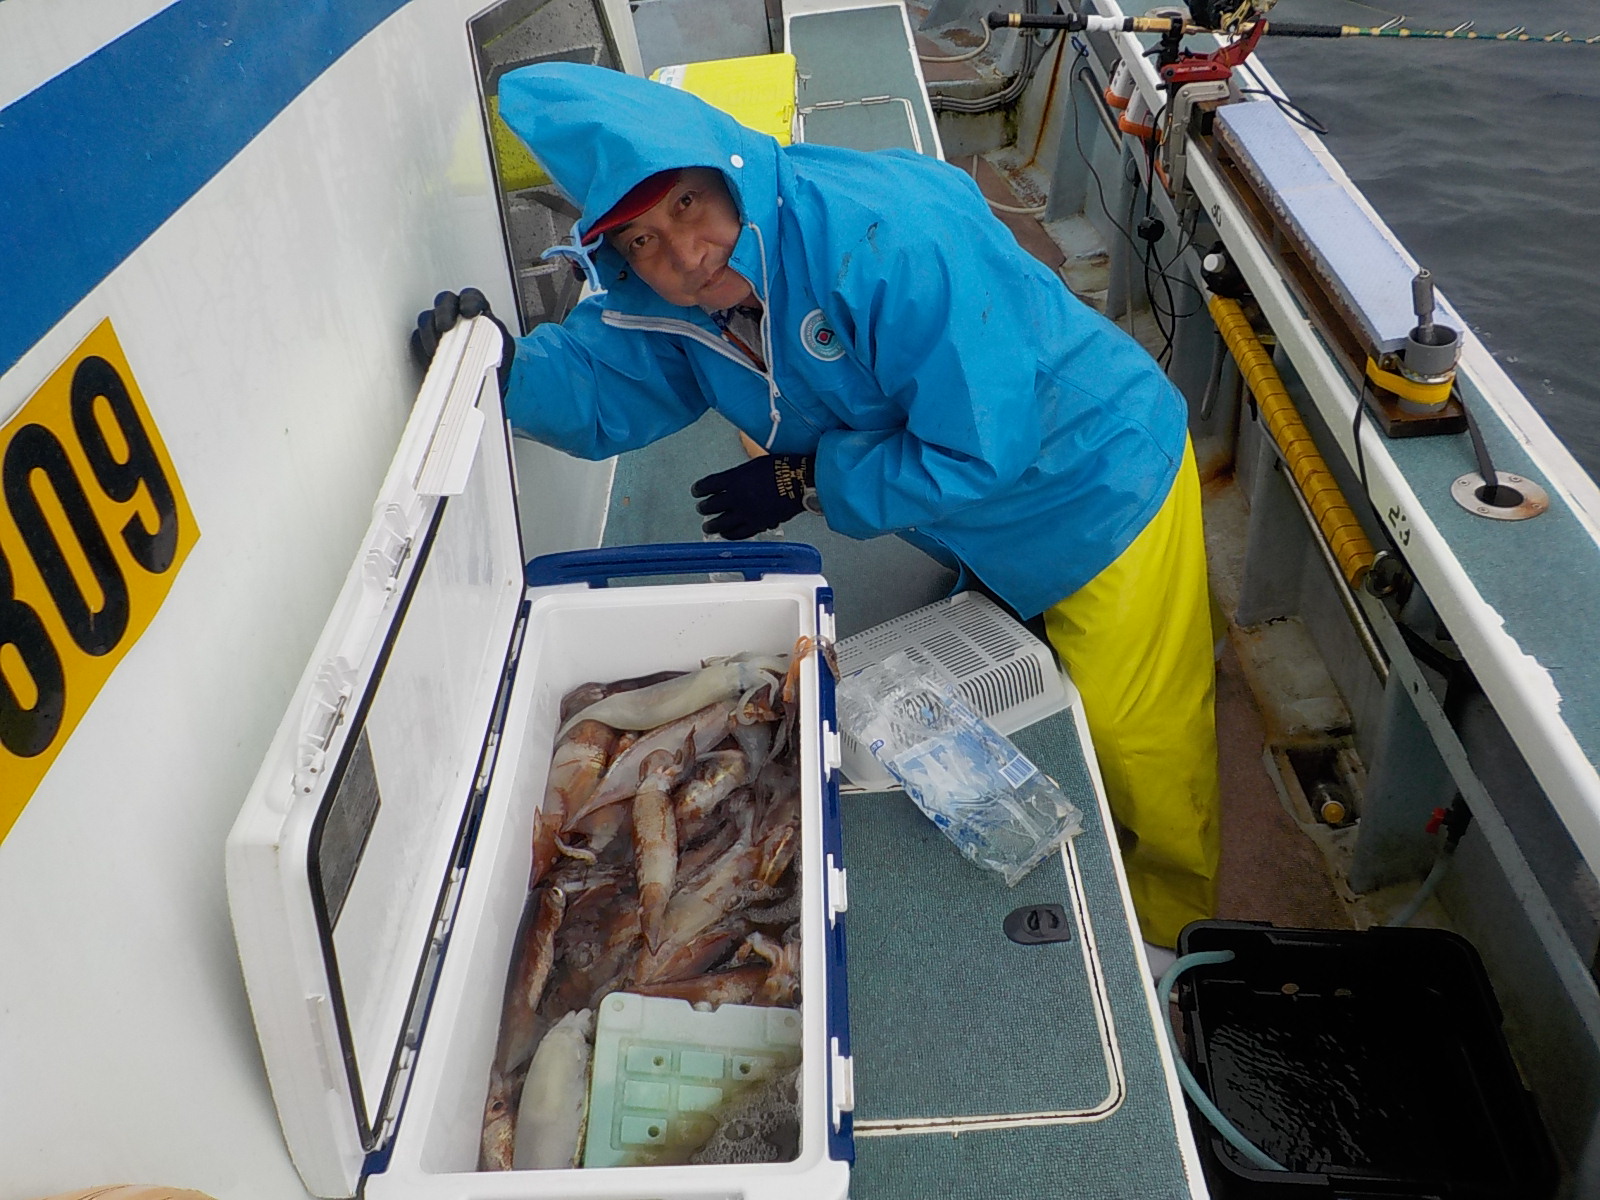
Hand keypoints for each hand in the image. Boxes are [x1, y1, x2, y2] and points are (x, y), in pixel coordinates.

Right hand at [410, 287, 514, 393]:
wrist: (483, 384)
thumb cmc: (494, 362)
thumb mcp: (503, 348)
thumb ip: (497, 338)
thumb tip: (491, 338)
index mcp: (478, 311)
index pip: (471, 297)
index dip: (469, 301)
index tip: (469, 312)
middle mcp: (456, 314)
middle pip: (445, 301)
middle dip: (444, 312)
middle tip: (446, 327)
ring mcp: (438, 327)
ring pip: (427, 318)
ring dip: (430, 331)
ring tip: (437, 348)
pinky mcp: (425, 343)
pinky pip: (417, 338)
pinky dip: (422, 346)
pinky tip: (431, 357)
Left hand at [691, 455, 814, 539]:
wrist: (800, 481)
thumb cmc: (782, 467)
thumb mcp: (754, 464)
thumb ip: (739, 475)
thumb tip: (731, 483)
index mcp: (734, 478)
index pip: (707, 485)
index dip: (698, 490)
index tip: (696, 492)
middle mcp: (736, 496)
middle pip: (711, 506)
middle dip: (703, 508)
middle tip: (701, 509)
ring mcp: (746, 512)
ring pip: (720, 523)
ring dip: (711, 525)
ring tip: (707, 526)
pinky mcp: (757, 524)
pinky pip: (738, 533)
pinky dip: (729, 535)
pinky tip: (725, 534)